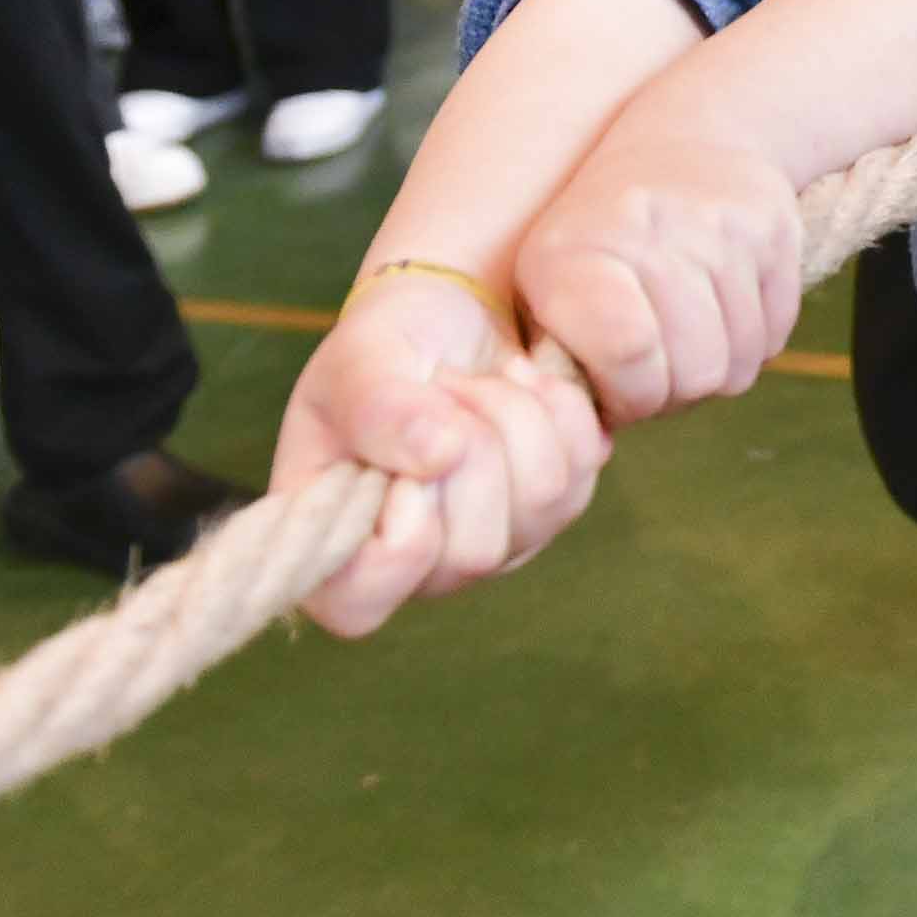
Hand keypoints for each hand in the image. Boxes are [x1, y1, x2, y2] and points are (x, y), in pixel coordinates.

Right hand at [274, 270, 615, 637]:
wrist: (449, 313)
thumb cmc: (385, 347)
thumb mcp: (357, 361)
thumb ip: (377, 409)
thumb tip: (438, 456)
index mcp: (336, 542)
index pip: (357, 604)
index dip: (400, 539)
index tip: (409, 463)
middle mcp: (419, 563)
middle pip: (475, 552)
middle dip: (473, 445)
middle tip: (446, 385)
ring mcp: (494, 541)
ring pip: (540, 503)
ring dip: (515, 415)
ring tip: (478, 379)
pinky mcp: (554, 507)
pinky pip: (580, 470)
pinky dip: (558, 409)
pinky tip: (523, 381)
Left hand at [512, 129, 807, 428]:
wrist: (685, 137)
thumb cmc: (601, 243)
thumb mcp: (549, 294)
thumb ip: (558, 372)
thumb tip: (592, 443)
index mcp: (570, 255)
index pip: (629, 354)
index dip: (632, 394)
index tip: (618, 384)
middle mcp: (647, 228)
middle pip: (694, 372)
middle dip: (675, 390)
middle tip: (656, 363)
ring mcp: (718, 225)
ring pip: (739, 362)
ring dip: (715, 367)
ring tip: (686, 334)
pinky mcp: (775, 227)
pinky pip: (776, 334)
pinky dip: (751, 340)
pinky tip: (722, 308)